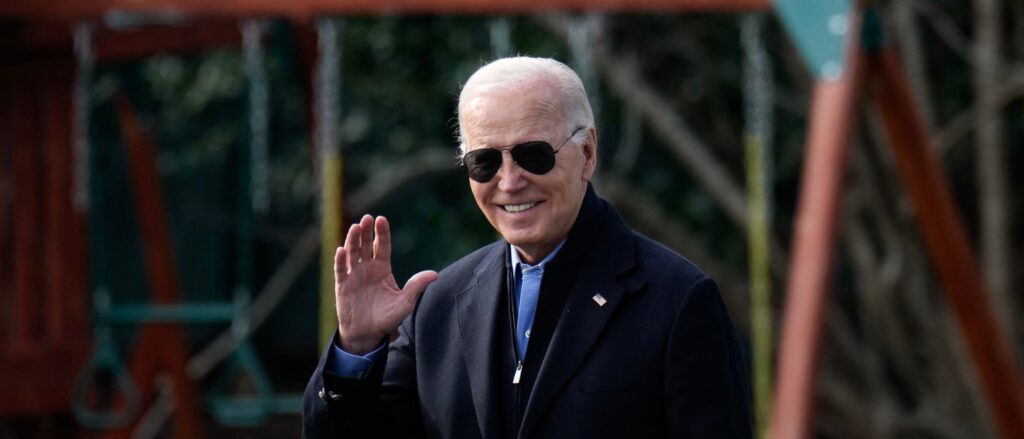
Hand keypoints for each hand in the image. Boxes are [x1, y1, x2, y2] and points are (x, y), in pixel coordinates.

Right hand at [334, 214, 437, 354]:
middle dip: (365, 231)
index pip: (382, 246)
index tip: (381, 219)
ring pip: (352, 253)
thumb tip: (434, 275)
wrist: (368, 334)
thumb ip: (416, 287)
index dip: (381, 233)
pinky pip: (340, 270)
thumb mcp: (405, 302)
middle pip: (365, 245)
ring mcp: (354, 275)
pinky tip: (341, 250)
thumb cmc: (387, 317)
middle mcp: (367, 268)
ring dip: (352, 240)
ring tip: (355, 228)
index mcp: (382, 268)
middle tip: (366, 218)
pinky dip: (340, 260)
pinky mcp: (343, 285)